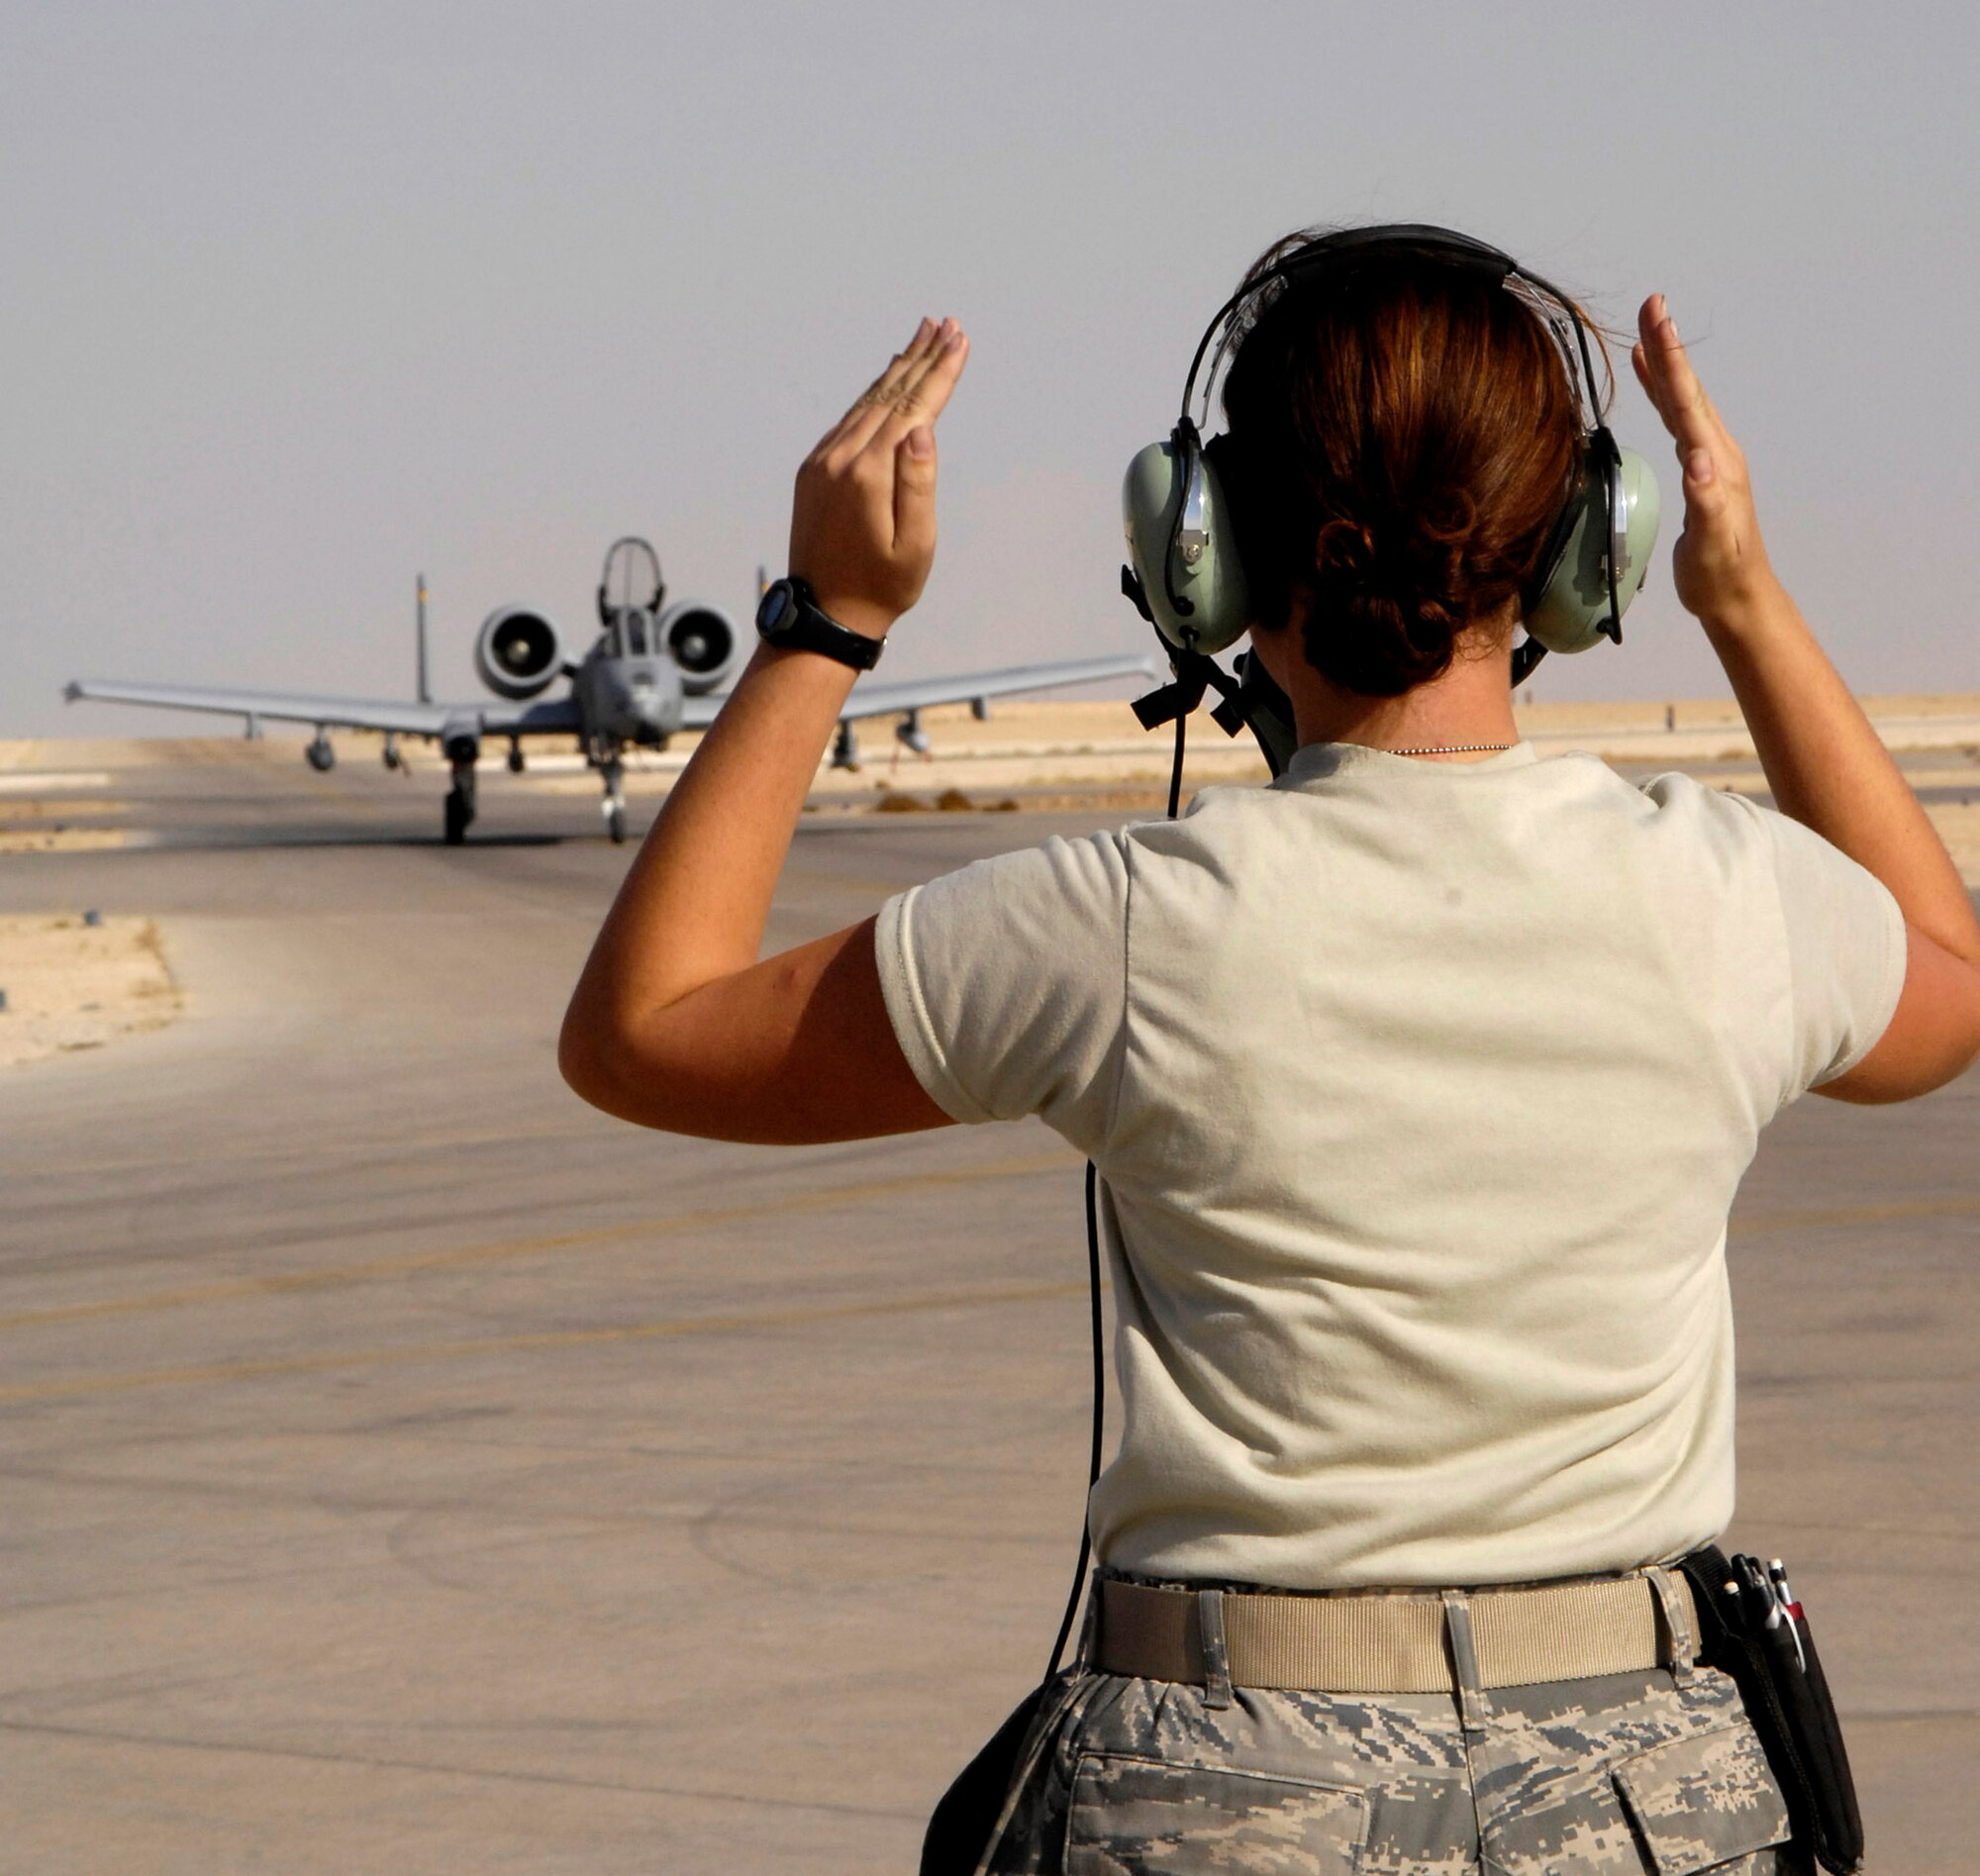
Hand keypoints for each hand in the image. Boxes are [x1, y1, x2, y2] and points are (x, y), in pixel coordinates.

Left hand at [788, 316, 969, 639]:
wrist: (825, 615)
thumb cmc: (882, 587)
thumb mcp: (915, 545)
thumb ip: (919, 484)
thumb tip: (922, 430)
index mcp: (869, 473)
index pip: (913, 408)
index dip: (940, 373)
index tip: (960, 340)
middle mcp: (839, 457)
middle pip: (889, 394)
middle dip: (922, 357)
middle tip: (946, 323)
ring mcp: (821, 461)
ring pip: (866, 402)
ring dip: (897, 369)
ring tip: (921, 337)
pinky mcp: (813, 470)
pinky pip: (848, 420)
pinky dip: (872, 395)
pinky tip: (885, 381)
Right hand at [1631, 295, 1779, 632]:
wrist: (1736, 596)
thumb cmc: (1720, 574)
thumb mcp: (1712, 541)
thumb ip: (1707, 500)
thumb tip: (1696, 459)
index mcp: (1715, 461)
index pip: (1688, 400)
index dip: (1670, 360)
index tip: (1657, 318)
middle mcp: (1715, 451)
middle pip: (1686, 388)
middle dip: (1667, 345)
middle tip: (1652, 303)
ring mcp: (1708, 459)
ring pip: (1682, 399)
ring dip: (1665, 363)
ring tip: (1648, 331)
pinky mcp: (1697, 470)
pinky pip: (1676, 419)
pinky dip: (1662, 394)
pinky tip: (1651, 383)